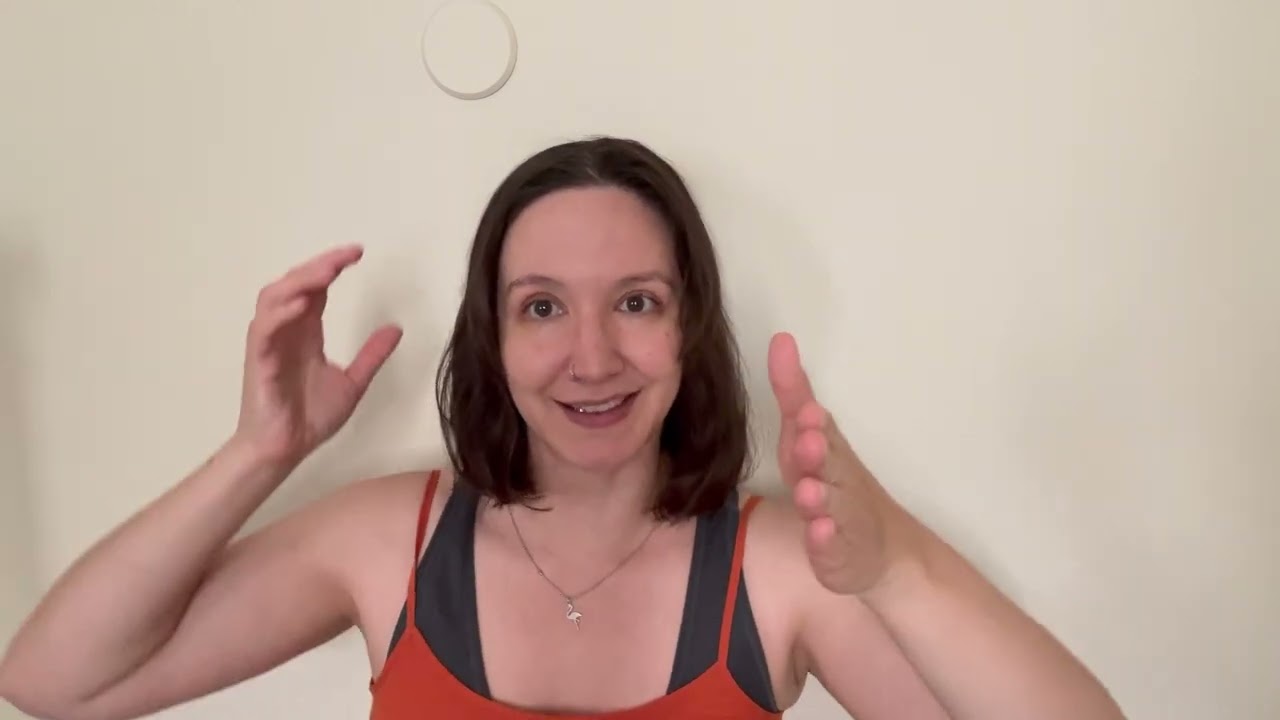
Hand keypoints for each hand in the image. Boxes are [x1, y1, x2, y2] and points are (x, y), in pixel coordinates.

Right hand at [235, 245, 401, 465]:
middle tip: (347, 255)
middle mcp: (285, 331)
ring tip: (327, 271)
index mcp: (305, 332)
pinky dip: (280, 312)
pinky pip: (264, 329)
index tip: (357, 253)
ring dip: (299, 280)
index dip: (332, 267)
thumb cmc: (308, 417)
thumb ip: (371, 355)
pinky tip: (303, 303)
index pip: (316, 288)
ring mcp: (269, 343)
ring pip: (274, 297)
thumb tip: (396, 329)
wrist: (285, 450)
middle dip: (318, 265)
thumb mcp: (353, 383)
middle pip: (295, 283)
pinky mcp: (259, 361)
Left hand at [768, 332, 914, 595]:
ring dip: (820, 496)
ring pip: (831, 505)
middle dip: (818, 452)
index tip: (806, 410)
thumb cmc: (831, 480)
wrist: (878, 546)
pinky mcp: (838, 550)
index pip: (816, 427)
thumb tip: (781, 339)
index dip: (810, 420)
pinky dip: (826, 540)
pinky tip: (819, 534)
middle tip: (809, 440)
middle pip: (829, 464)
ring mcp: (841, 516)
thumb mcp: (806, 434)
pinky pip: (831, 545)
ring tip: (809, 491)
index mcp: (827, 448)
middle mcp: (839, 478)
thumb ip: (793, 392)